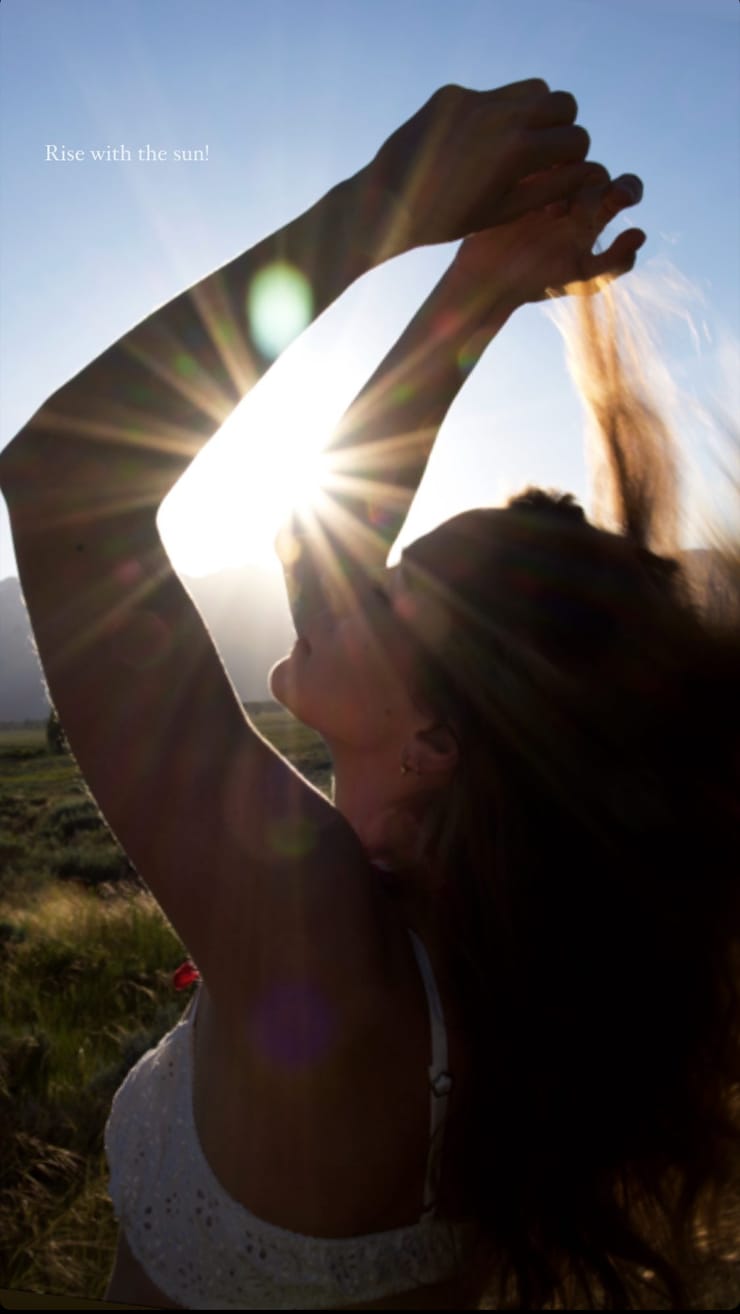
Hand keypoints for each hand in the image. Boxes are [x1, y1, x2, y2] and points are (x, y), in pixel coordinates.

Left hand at [365, 79, 594, 252]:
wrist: (387, 202)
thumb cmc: (451, 220)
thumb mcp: (507, 211)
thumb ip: (552, 187)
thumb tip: (591, 171)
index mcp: (518, 152)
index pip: (577, 138)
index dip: (576, 158)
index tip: (563, 170)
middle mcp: (500, 116)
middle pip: (563, 103)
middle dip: (562, 127)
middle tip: (546, 151)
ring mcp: (475, 99)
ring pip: (532, 89)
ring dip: (534, 112)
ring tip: (517, 143)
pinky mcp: (453, 93)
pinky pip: (492, 95)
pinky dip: (495, 115)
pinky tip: (474, 144)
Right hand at [448, 167, 645, 309]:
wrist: (485, 278)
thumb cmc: (532, 282)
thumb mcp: (579, 280)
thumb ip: (614, 263)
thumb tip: (641, 233)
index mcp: (592, 217)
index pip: (624, 189)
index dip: (628, 189)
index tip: (616, 200)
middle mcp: (572, 196)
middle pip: (598, 170)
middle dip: (594, 186)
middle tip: (575, 212)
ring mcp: (546, 184)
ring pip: (571, 161)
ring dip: (568, 179)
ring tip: (549, 210)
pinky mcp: (521, 177)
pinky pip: (541, 156)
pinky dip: (545, 166)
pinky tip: (534, 189)